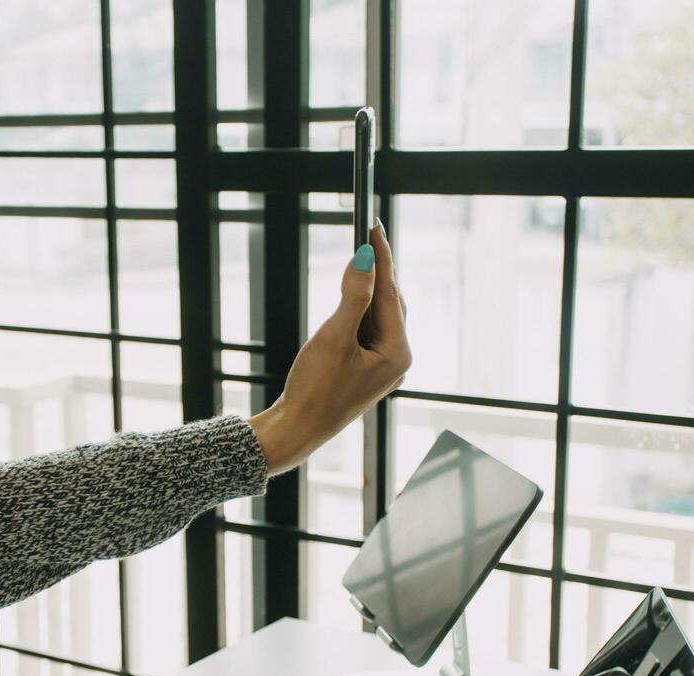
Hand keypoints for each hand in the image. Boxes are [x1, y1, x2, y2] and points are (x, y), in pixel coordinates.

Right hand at [250, 223, 409, 474]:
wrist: (296, 430)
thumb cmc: (314, 389)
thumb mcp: (333, 336)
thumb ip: (353, 295)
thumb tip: (365, 258)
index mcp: (397, 353)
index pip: (391, 294)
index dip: (382, 258)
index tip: (373, 227)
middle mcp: (397, 360)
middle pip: (390, 304)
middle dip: (380, 271)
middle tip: (369, 234)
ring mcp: (383, 368)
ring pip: (380, 318)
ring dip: (370, 290)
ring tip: (362, 258)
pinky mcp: (367, 372)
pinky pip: (370, 332)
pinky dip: (361, 311)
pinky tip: (353, 297)